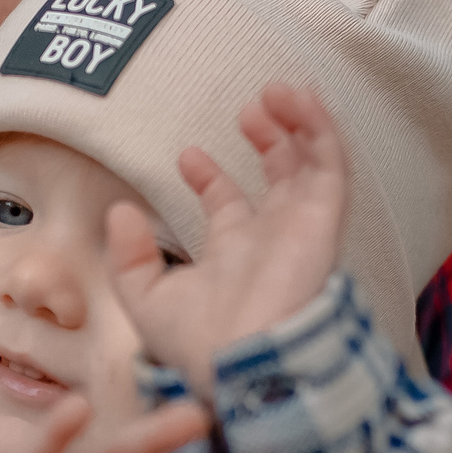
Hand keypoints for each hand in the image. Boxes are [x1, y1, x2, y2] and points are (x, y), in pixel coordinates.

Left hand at [108, 83, 349, 396]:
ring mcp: (301, 228)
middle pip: (279, 177)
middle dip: (266, 139)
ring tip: (275, 91)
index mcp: (234, 256)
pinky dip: (318, 128)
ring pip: (311, 165)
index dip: (210, 176)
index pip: (228, 206)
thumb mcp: (146, 301)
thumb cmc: (199, 345)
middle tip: (248, 109)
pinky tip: (298, 99)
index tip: (186, 154)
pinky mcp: (324, 221)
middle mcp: (271, 238)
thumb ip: (130, 257)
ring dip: (297, 123)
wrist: (244, 362)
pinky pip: (330, 166)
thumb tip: (120, 211)